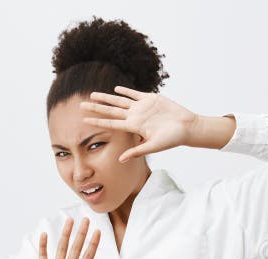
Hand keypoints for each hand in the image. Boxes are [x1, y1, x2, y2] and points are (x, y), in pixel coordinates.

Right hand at [24, 217, 115, 258]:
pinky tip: (45, 234)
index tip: (98, 231)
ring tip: (69, 220)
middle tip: (86, 220)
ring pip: (61, 248)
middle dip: (81, 234)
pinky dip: (43, 245)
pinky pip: (43, 256)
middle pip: (76, 248)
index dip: (93, 244)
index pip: (88, 256)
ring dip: (65, 234)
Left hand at [80, 86, 198, 162]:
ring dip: (107, 97)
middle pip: (111, 110)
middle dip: (97, 107)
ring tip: (93, 94)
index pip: (112, 123)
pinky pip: (135, 94)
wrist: (187, 127)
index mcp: (134, 127)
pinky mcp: (151, 99)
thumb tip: (120, 160)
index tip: (85, 119)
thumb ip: (136, 151)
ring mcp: (142, 107)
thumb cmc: (172, 139)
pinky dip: (125, 91)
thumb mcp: (154, 146)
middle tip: (81, 105)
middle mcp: (135, 117)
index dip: (98, 120)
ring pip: (120, 100)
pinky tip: (116, 89)